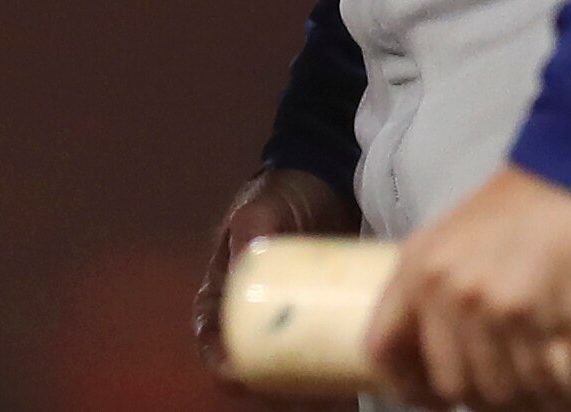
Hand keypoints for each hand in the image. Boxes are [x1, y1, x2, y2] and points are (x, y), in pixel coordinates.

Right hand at [196, 164, 359, 395]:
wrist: (329, 179)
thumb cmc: (285, 193)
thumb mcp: (262, 208)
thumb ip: (253, 227)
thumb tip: (245, 257)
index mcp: (226, 290)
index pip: (212, 337)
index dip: (221, 364)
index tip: (241, 377)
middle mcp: (256, 313)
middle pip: (255, 366)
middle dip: (276, 389)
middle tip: (306, 395)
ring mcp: (293, 320)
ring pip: (292, 370)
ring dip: (308, 391)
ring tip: (337, 393)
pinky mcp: (325, 321)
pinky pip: (325, 358)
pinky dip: (336, 376)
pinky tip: (358, 381)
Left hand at [367, 164, 570, 411]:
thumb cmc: (519, 208)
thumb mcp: (453, 240)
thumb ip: (437, 289)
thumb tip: (438, 356)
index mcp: (413, 268)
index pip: (380, 348)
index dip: (406, 386)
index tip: (435, 398)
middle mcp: (442, 289)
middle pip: (449, 383)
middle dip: (482, 396)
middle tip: (510, 386)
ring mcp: (487, 304)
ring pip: (499, 391)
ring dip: (526, 398)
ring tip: (544, 385)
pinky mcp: (535, 315)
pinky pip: (543, 383)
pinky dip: (561, 394)